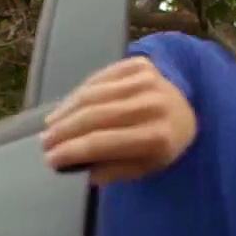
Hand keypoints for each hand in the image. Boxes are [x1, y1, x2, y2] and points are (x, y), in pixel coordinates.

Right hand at [42, 56, 196, 185]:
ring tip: (50, 125)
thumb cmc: (164, 143)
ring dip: (66, 110)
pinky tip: (67, 106)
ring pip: (93, 94)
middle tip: (45, 142)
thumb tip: (80, 171)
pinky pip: (100, 77)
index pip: (103, 142)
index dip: (72, 150)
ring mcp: (147, 80)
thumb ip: (115, 170)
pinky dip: (80, 92)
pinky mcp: (140, 64)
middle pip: (94, 116)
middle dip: (63, 130)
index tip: (50, 159)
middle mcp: (152, 105)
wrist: (190, 109)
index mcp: (157, 137)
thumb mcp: (147, 167)